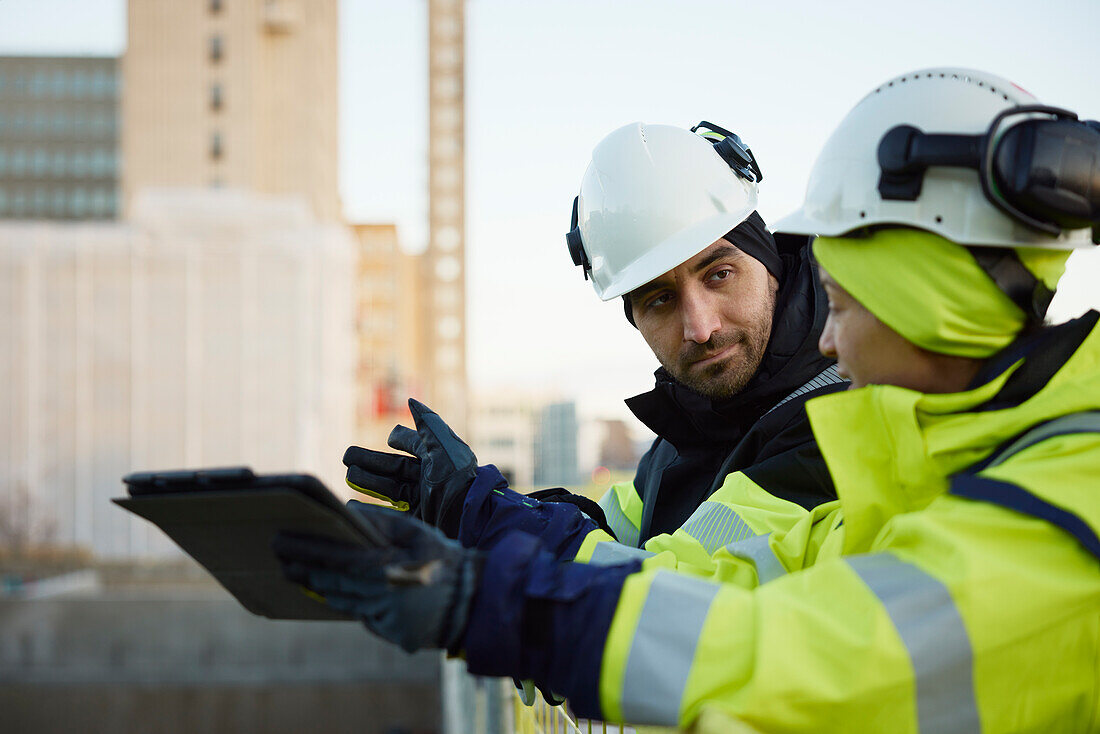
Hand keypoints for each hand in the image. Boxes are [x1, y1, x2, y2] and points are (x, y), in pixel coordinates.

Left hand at [272, 500, 481, 652]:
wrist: (476, 600)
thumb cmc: (445, 559)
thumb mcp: (416, 531)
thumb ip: (381, 522)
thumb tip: (347, 512)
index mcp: (385, 568)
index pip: (334, 559)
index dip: (304, 551)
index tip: (281, 543)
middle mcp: (381, 596)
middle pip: (332, 585)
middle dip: (304, 572)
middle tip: (282, 563)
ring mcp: (386, 620)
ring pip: (347, 603)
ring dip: (324, 590)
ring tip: (303, 577)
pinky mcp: (393, 635)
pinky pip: (367, 618)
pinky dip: (356, 605)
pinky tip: (345, 596)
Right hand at [344, 398, 476, 537]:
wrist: (466, 512)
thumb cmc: (454, 475)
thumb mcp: (442, 444)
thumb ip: (427, 422)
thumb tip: (411, 401)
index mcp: (437, 458)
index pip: (415, 446)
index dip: (401, 440)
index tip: (390, 439)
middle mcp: (429, 478)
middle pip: (395, 467)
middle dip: (371, 461)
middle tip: (346, 457)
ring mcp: (423, 500)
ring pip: (389, 488)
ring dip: (367, 481)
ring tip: (348, 475)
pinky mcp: (417, 520)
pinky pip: (390, 514)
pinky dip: (370, 510)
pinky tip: (353, 506)